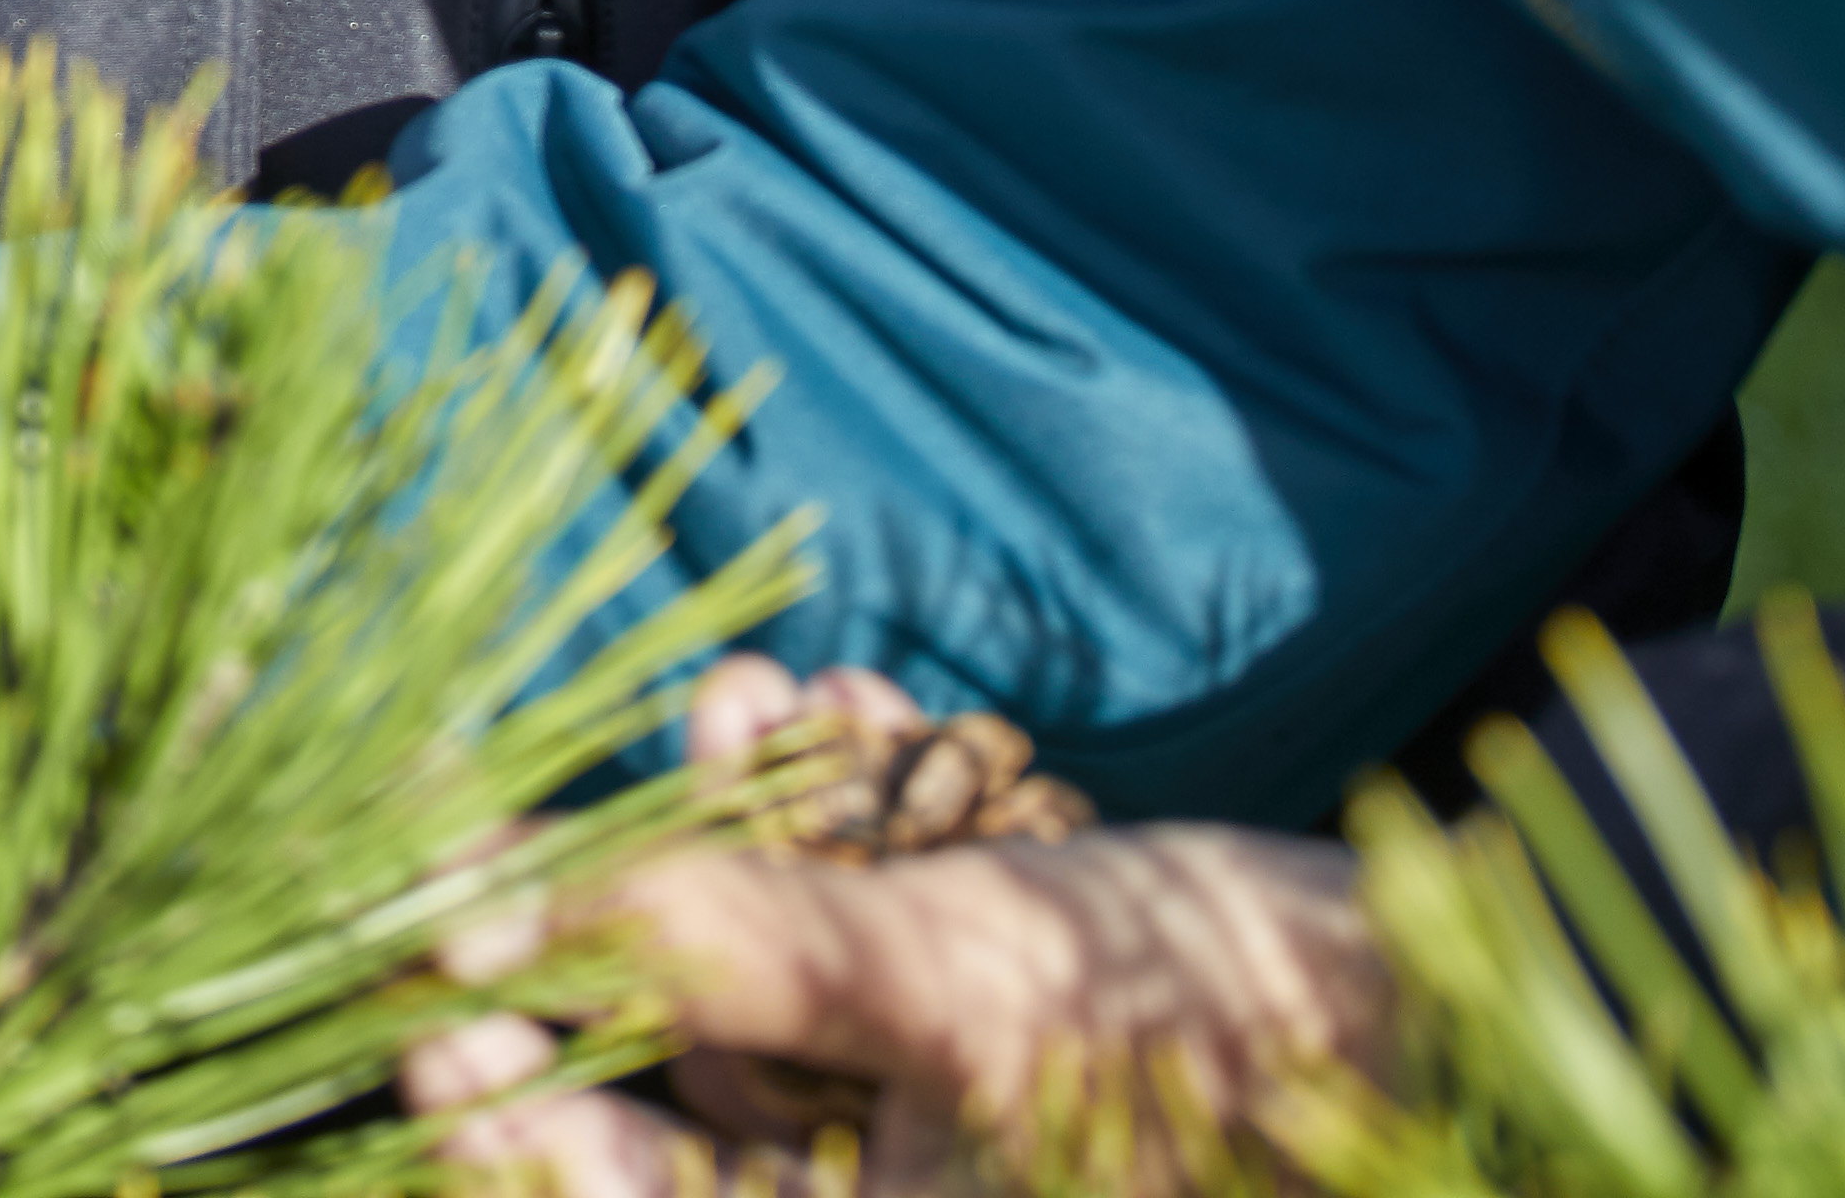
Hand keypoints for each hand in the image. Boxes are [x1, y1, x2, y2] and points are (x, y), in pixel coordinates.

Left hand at [397, 662, 1395, 1190]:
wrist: (1439, 975)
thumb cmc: (1216, 1016)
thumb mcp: (962, 984)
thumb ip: (747, 958)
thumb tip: (516, 937)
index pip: (615, 1190)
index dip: (492, 1092)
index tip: (405, 978)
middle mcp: (885, 1186)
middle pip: (659, 1066)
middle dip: (592, 906)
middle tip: (472, 796)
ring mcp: (923, 1103)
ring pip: (746, 965)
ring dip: (716, 820)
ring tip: (734, 695)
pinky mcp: (969, 1007)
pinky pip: (844, 913)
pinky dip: (822, 808)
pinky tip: (824, 701)